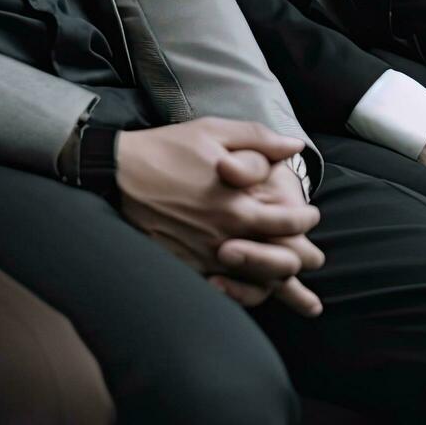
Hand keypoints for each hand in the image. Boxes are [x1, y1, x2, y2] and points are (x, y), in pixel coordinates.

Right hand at [117, 118, 323, 314]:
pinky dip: (240, 292)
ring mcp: (202, 258)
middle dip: (302, 259)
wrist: (114, 173)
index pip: (291, 225)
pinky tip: (250, 288)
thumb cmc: (167, 149)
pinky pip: (221, 291)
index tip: (310, 215)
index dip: (307, 220)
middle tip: (311, 255)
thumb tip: (295, 147)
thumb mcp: (215, 132)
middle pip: (281, 264)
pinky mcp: (183, 268)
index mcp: (238, 207)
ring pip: (254, 285)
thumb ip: (259, 140)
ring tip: (290, 279)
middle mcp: (224, 239)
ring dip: (277, 283)